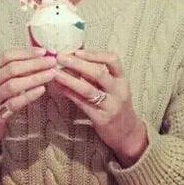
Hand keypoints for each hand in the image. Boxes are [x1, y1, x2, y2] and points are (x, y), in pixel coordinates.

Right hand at [0, 47, 56, 156]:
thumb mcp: (1, 83)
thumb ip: (16, 71)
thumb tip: (40, 57)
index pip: (7, 56)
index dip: (26, 52)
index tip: (43, 51)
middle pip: (12, 68)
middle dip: (34, 63)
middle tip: (51, 62)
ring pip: (13, 85)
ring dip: (34, 78)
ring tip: (51, 74)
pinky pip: (14, 103)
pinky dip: (29, 95)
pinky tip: (41, 90)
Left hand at [52, 50, 147, 166]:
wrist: (128, 134)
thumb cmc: (116, 104)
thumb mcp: (113, 87)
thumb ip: (98, 74)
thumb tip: (74, 57)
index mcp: (122, 79)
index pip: (113, 60)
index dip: (94, 54)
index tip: (77, 51)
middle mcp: (118, 91)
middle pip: (98, 73)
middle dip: (77, 63)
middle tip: (60, 57)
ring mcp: (111, 105)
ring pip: (88, 89)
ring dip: (69, 79)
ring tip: (55, 72)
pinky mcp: (102, 118)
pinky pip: (83, 104)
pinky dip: (70, 94)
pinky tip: (59, 88)